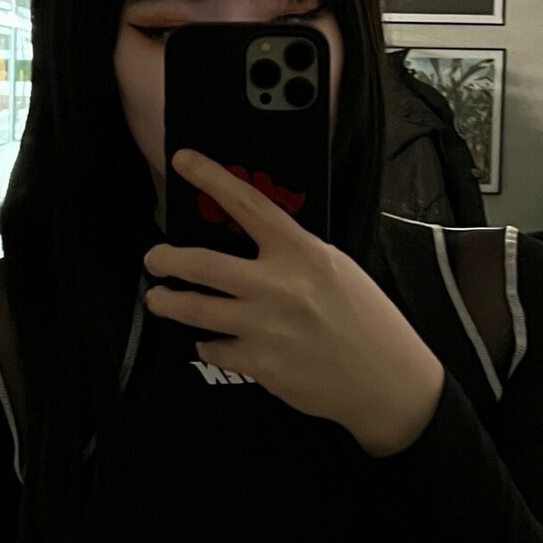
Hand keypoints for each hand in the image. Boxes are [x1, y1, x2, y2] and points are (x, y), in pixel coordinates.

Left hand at [143, 151, 443, 457]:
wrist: (387, 381)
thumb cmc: (368, 322)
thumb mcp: (337, 270)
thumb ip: (294, 255)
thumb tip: (251, 245)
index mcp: (302, 252)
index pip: (249, 204)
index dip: (211, 178)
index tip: (183, 161)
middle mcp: (278, 285)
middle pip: (201, 263)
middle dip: (166, 260)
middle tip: (155, 259)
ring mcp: (265, 327)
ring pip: (195, 309)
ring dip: (168, 303)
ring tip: (159, 300)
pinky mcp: (260, 364)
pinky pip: (215, 350)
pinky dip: (209, 345)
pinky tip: (213, 343)